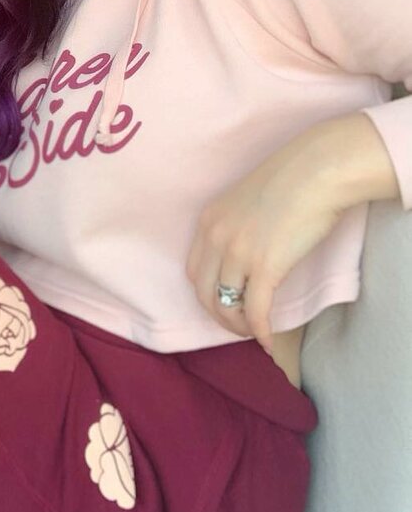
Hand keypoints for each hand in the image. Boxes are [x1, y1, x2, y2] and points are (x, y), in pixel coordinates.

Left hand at [184, 127, 345, 352]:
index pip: (195, 270)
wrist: (317, 171)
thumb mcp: (246, 201)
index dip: (206, 293)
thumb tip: (250, 252)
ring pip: (226, 305)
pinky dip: (259, 330)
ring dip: (238, 325)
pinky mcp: (265, 267)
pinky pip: (256, 310)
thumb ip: (239, 226)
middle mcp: (215, 238)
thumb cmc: (291, 180)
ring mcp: (238, 253)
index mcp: (208, 220)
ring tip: (253, 331)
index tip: (223, 302)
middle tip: (236, 325)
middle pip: (204, 292)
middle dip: (218, 315)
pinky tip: (267, 340)